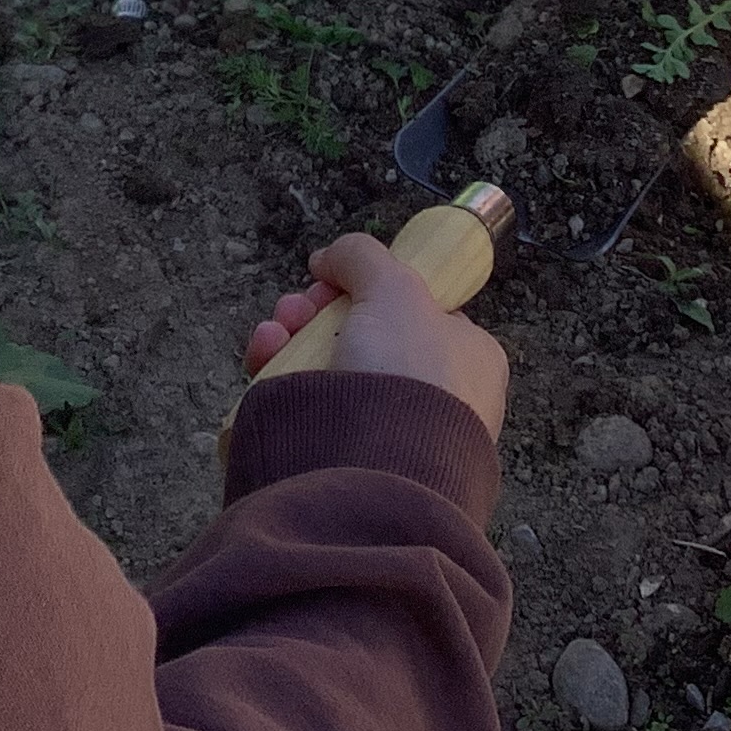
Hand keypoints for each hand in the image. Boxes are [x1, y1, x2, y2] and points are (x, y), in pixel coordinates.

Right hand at [244, 232, 510, 439]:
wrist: (379, 473)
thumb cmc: (407, 375)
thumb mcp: (395, 287)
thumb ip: (363, 257)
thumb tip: (330, 257)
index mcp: (467, 359)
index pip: (414, 309)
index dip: (370, 287)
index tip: (334, 280)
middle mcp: (435, 398)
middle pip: (361, 334)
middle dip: (318, 312)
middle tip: (298, 307)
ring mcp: (388, 433)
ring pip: (328, 369)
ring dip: (292, 339)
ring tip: (274, 332)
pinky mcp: (344, 459)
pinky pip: (305, 406)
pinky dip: (279, 376)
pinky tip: (264, 358)